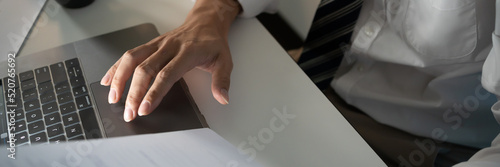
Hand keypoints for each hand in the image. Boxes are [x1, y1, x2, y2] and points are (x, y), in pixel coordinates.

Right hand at [100, 0, 240, 121]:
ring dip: (120, 79)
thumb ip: (222, 80)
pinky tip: (108, 80)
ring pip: (132, 59)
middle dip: (134, 93)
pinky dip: (116, 67)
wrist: (206, 22)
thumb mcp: (225, 60)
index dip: (154, 92)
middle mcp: (169, 47)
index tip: (145, 108)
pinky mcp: (150, 44)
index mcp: (187, 53)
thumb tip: (222, 98)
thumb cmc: (213, 43)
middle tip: (129, 112)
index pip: (166, 74)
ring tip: (113, 98)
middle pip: (145, 69)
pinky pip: (129, 54)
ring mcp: (157, 44)